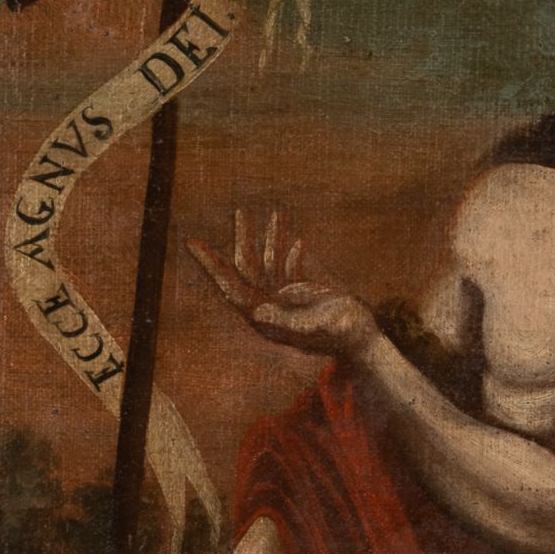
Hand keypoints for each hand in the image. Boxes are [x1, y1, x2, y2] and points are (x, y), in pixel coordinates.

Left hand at [185, 207, 374, 361]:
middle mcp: (268, 306)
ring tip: (275, 213)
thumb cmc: (341, 336)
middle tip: (239, 212)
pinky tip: (298, 241)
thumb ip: (287, 322)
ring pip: (269, 263)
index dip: (212, 265)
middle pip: (245, 269)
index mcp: (264, 318)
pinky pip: (288, 267)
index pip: (230, 288)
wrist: (360, 340)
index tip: (194, 244)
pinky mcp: (299, 293)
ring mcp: (282, 298)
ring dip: (271, 238)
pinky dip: (291, 252)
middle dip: (244, 239)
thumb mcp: (316, 328)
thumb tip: (256, 313)